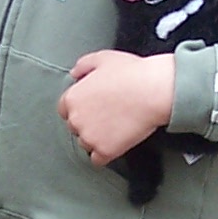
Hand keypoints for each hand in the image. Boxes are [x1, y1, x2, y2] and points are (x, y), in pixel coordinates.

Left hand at [58, 50, 175, 165]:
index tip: (94, 108)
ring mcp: (89, 137)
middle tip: (108, 116)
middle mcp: (76, 120)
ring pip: (86, 144)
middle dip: (88, 123)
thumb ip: (83, 66)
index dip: (81, 108)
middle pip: (75, 128)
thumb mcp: (102, 58)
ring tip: (115, 128)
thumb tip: (74, 74)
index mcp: (72, 98)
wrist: (153, 91)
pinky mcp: (104, 151)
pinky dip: (105, 154)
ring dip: (97, 139)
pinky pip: (97, 160)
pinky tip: (116, 143)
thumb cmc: (131, 73)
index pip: (65, 110)